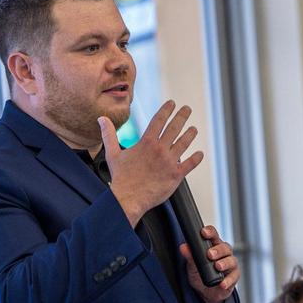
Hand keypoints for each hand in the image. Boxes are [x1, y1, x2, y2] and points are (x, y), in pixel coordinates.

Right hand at [100, 100, 204, 226]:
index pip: (159, 120)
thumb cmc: (121, 178)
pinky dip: (196, 158)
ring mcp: (169, 162)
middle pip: (174, 128)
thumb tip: (102, 119)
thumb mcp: (112, 153)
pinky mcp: (176, 175)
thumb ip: (109, 134)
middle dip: (182, 116)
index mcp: (146, 142)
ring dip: (190, 134)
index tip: (172, 103)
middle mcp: (160, 149)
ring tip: (194, 129)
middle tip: (187, 109)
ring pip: (184, 143)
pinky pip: (190, 164)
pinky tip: (200, 154)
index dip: (166, 110)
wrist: (128, 198)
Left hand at [179, 225, 240, 302]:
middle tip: (210, 254)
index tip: (204, 232)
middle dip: (218, 250)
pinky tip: (222, 283)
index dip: (210, 232)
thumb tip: (183, 247)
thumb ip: (189, 256)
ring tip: (217, 266)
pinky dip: (228, 281)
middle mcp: (224, 254)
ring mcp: (230, 265)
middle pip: (225, 247)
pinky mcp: (234, 277)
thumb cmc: (200, 275)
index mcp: (214, 246)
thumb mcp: (192, 265)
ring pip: (232, 261)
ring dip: (225, 263)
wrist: (205, 292)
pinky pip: (234, 277)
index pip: (214, 236)